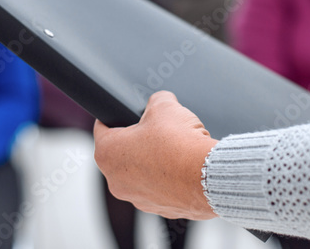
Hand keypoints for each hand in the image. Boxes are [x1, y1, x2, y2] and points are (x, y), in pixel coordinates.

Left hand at [93, 91, 218, 220]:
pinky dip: (168, 179)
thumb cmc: (180, 144)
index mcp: (108, 153)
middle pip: (122, 153)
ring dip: (153, 161)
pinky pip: (159, 189)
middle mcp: (116, 181)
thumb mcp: (165, 106)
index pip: (102, 128)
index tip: (121, 113)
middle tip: (156, 129)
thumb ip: (156, 100)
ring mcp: (138, 198)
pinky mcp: (160, 209)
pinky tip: (183, 167)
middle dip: (138, 140)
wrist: (208, 176)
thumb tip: (161, 101)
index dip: (113, 116)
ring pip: (141, 173)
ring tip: (174, 149)